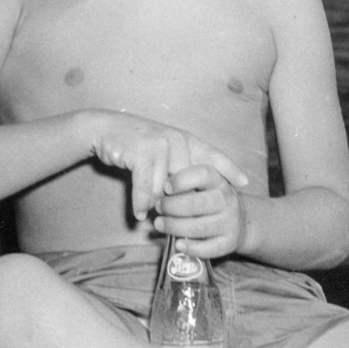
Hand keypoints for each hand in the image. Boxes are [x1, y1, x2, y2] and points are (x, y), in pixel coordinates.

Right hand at [85, 112, 248, 227]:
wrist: (103, 129)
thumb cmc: (133, 144)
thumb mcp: (160, 151)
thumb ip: (176, 168)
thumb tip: (187, 198)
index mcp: (185, 139)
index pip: (212, 155)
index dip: (229, 169)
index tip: (245, 182)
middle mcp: (177, 139)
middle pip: (187, 182)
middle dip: (180, 203)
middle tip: (172, 218)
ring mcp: (160, 144)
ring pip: (166, 187)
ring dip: (156, 204)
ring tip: (150, 216)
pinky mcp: (143, 152)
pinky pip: (146, 186)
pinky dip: (141, 202)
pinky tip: (139, 214)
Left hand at [154, 162, 247, 258]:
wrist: (238, 220)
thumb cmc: (208, 199)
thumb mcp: (201, 185)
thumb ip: (183, 183)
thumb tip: (157, 187)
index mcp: (218, 181)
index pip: (203, 175)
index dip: (182, 181)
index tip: (166, 187)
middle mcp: (227, 200)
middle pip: (197, 203)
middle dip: (172, 206)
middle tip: (158, 207)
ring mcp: (230, 222)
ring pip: (199, 227)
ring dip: (175, 226)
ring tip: (159, 224)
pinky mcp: (229, 242)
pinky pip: (209, 248)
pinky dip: (192, 248)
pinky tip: (178, 244)